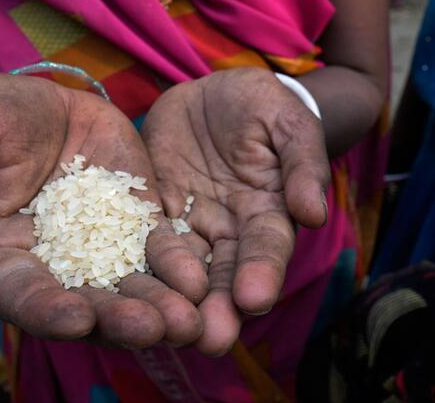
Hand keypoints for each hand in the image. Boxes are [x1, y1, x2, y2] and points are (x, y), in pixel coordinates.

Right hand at [0, 74, 204, 347]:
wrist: (50, 100)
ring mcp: (102, 253)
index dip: (46, 309)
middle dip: (119, 319)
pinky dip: (182, 270)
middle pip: (86, 304)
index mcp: (2, 257)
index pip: (21, 295)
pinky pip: (163, 255)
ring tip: (188, 320)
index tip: (75, 318)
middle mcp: (55, 268)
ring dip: (160, 308)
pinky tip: (204, 280)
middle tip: (155, 328)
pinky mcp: (140, 230)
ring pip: (131, 289)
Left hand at [141, 67, 329, 355]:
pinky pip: (140, 244)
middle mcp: (228, 232)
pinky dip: (133, 269)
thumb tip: (313, 213)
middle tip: (210, 340)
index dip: (262, 272)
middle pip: (225, 276)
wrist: (212, 93)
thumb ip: (302, 164)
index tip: (255, 299)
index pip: (267, 248)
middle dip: (219, 309)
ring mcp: (188, 227)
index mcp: (268, 213)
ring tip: (168, 332)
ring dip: (176, 304)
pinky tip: (121, 294)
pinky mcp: (151, 215)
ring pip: (182, 272)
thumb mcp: (287, 122)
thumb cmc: (261, 105)